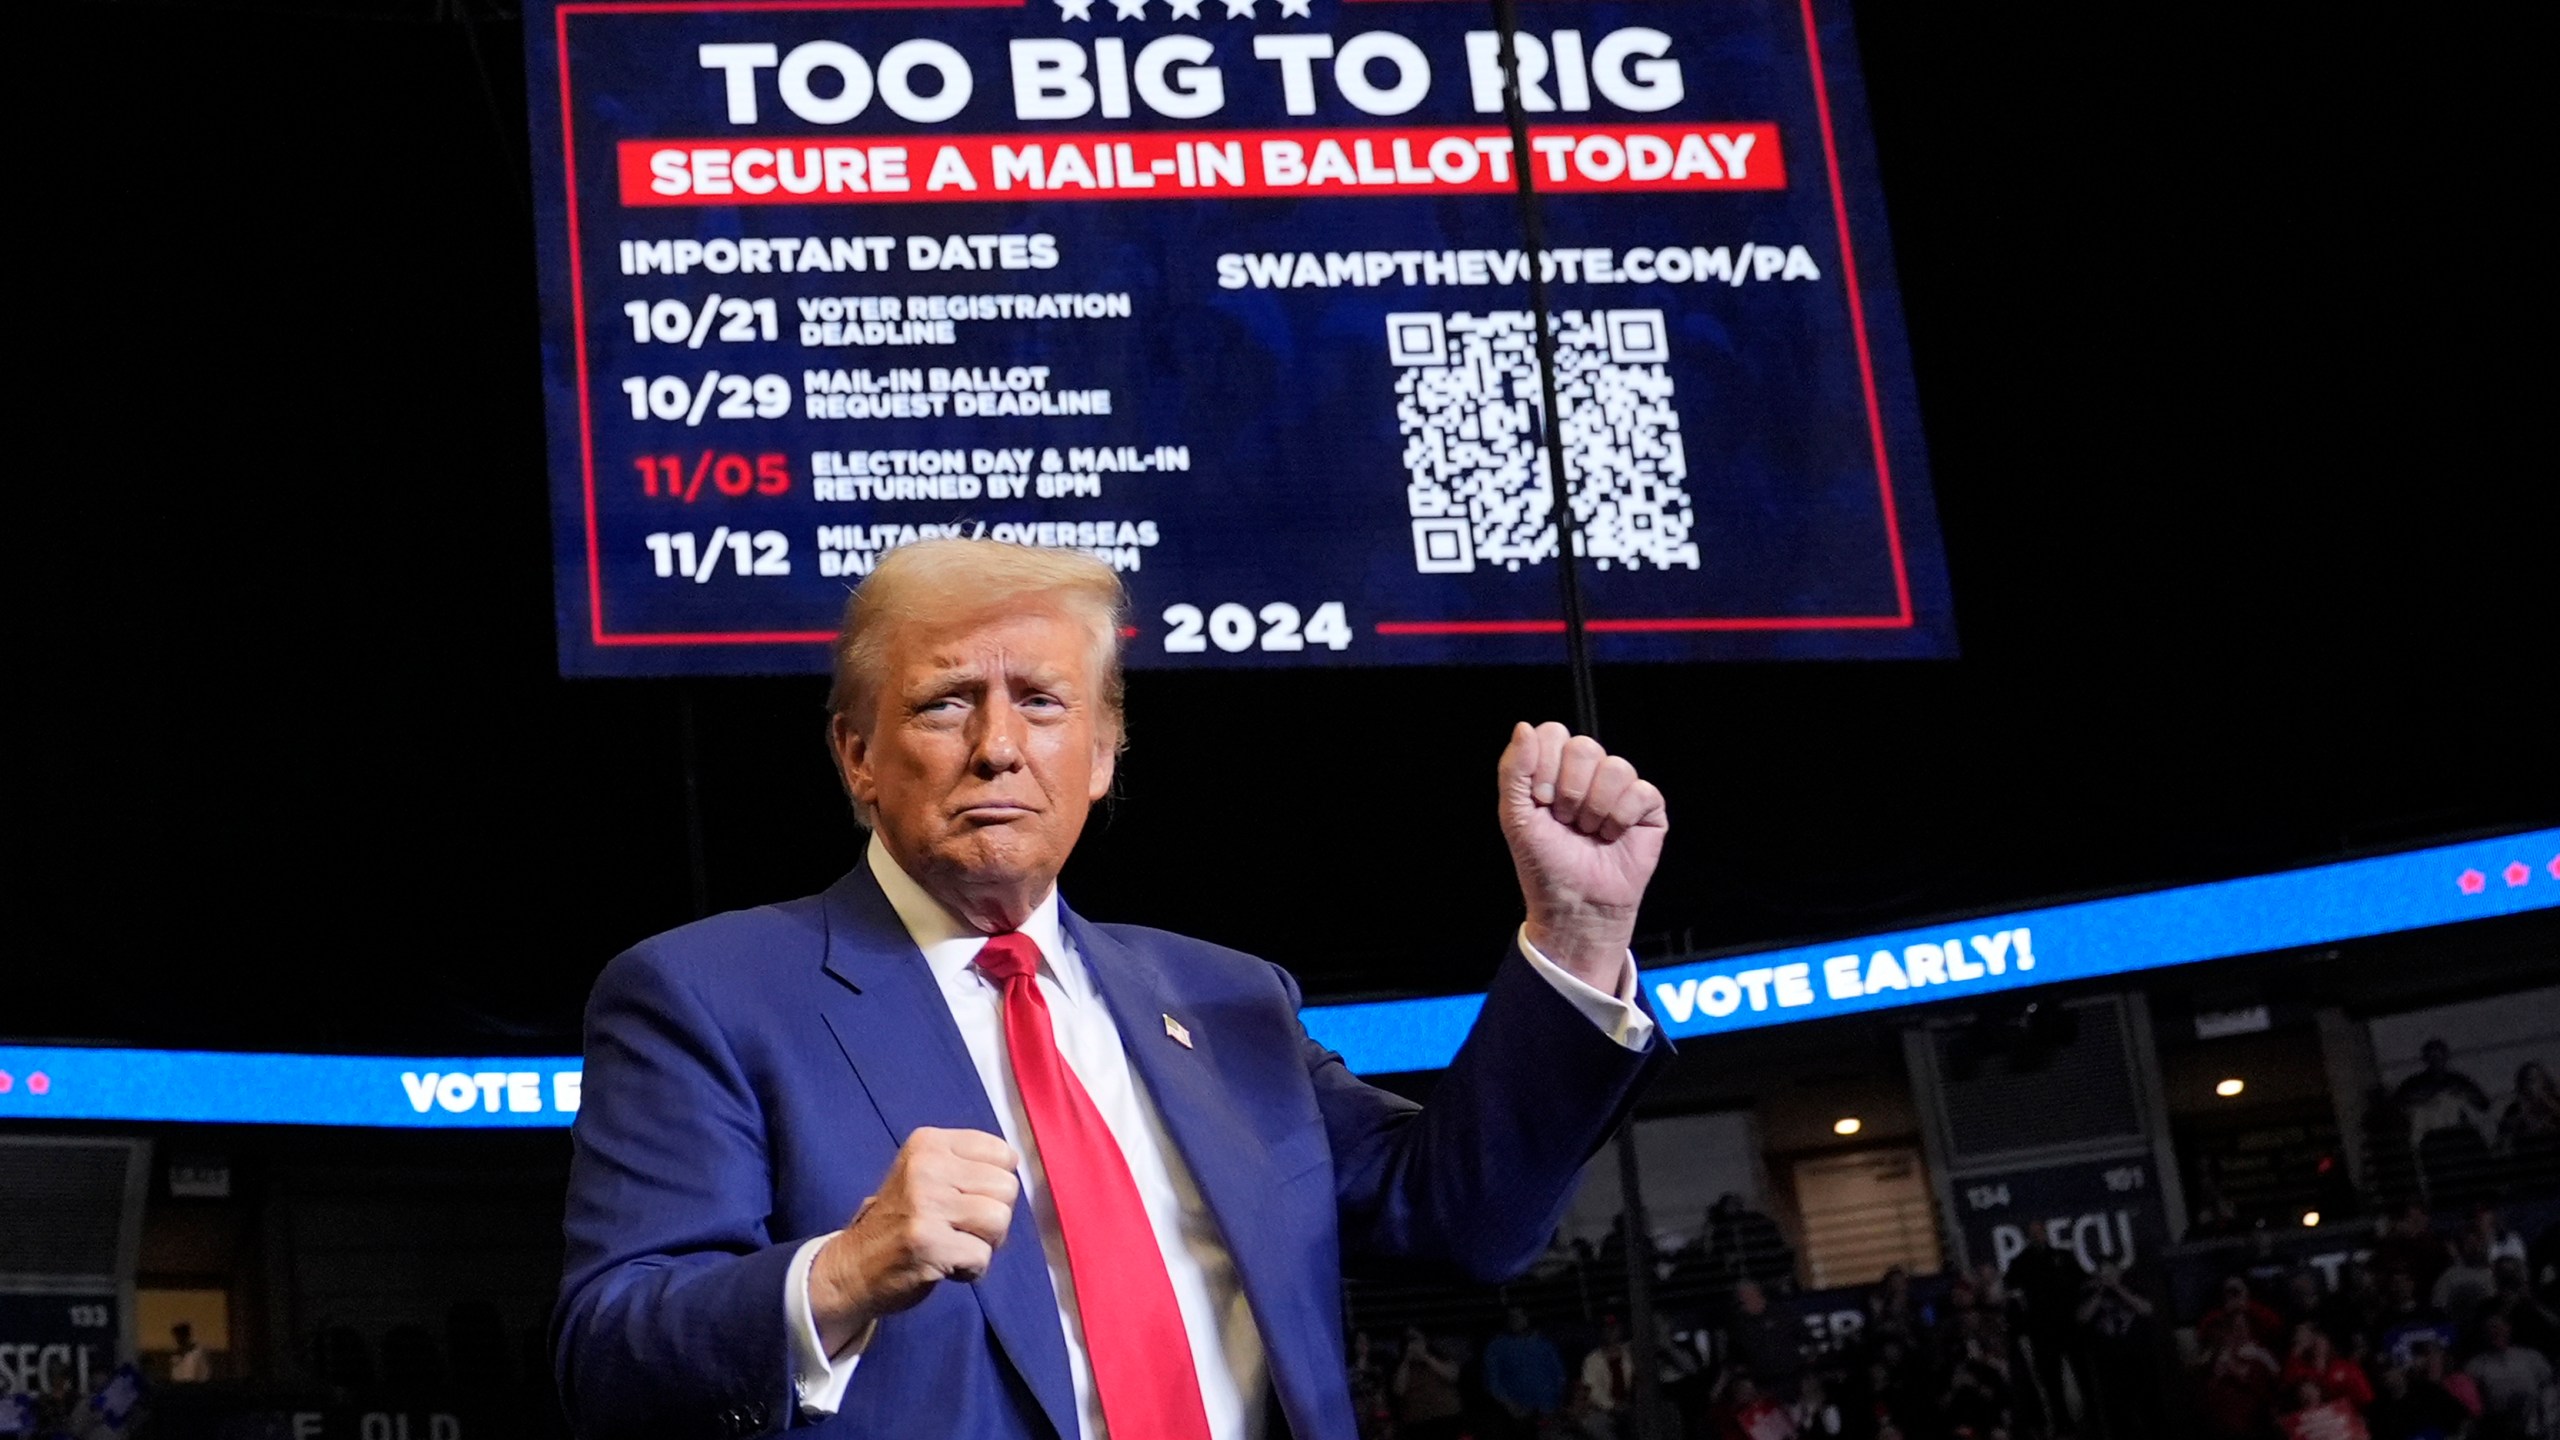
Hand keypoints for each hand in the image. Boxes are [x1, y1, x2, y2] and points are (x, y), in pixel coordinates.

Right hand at [808, 1127, 1018, 1352]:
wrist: (853, 1266)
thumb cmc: (903, 1221)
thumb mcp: (926, 1174)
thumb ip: (968, 1165)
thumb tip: (1017, 1169)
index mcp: (929, 1143)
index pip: (1004, 1154)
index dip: (995, 1185)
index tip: (966, 1200)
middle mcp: (926, 1167)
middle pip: (1007, 1188)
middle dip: (993, 1216)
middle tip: (960, 1228)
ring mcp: (925, 1204)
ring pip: (999, 1220)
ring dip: (984, 1244)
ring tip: (954, 1245)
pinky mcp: (927, 1243)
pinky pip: (982, 1256)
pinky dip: (970, 1269)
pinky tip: (944, 1264)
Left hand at [1498, 722, 1667, 983]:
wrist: (1574, 904)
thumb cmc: (1544, 864)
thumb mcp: (1516, 817)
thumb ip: (1514, 771)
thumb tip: (1524, 726)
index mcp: (1554, 769)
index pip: (1553, 733)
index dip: (1545, 766)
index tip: (1540, 802)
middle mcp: (1588, 773)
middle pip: (1584, 747)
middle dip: (1570, 791)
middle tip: (1565, 821)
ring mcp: (1620, 788)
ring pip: (1615, 767)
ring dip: (1595, 808)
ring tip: (1588, 832)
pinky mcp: (1647, 807)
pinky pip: (1641, 790)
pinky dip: (1621, 818)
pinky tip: (1612, 836)